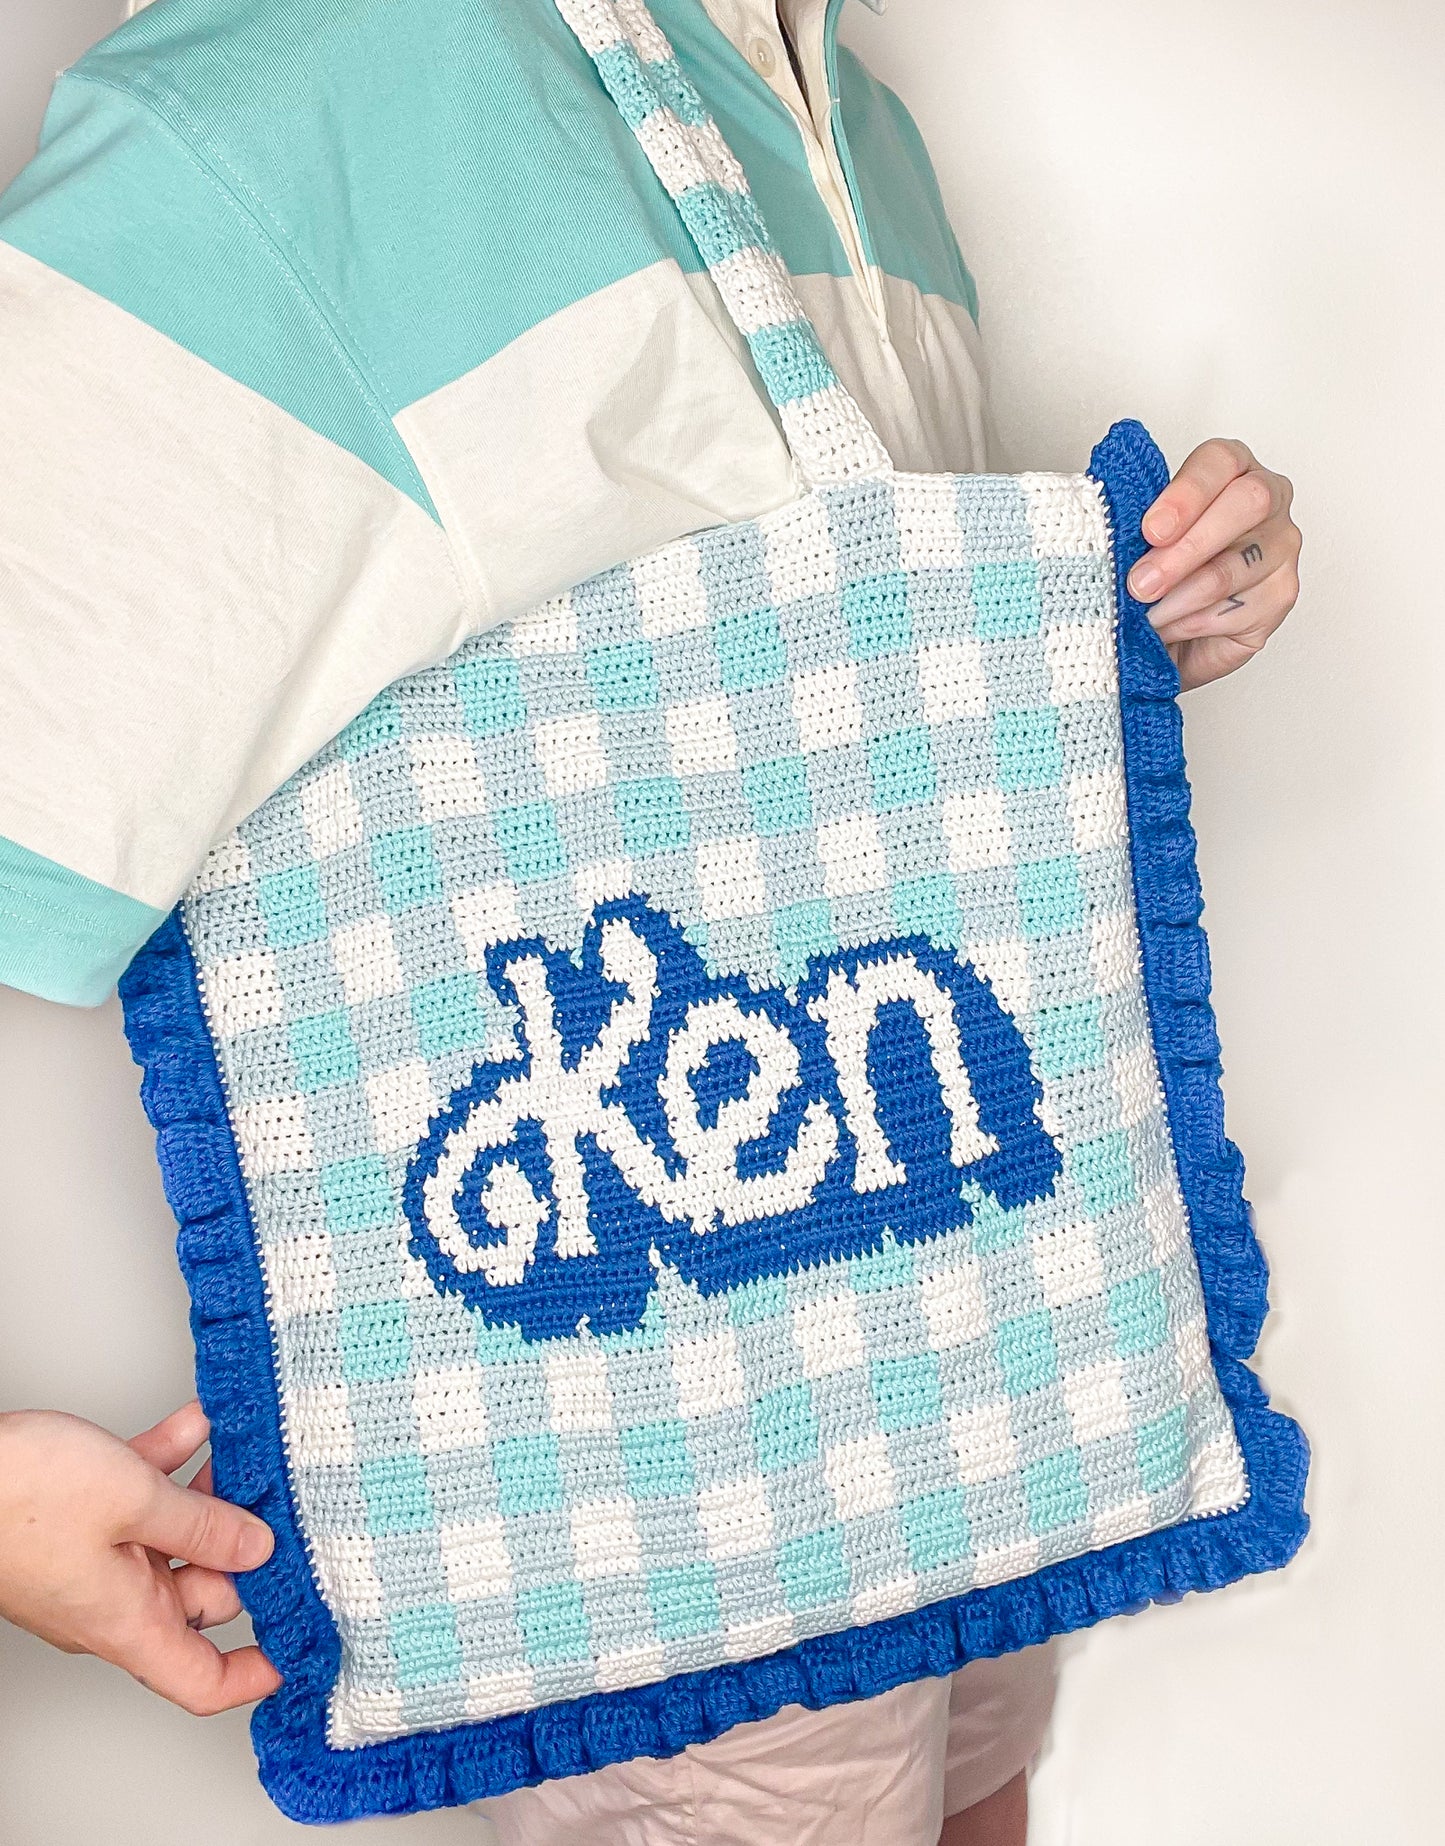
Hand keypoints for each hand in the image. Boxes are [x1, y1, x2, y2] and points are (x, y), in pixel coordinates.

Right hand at [0, 1400, 280, 1714]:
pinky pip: (140, 1502)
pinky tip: (197, 1425)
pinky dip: (170, 1466)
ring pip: (174, 1542)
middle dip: (244, 1549)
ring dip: (209, 1497)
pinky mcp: (78, 1525)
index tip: (301, 1646)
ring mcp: (94, 1564)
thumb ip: (203, 1525)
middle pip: (201, 1596)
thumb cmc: (17, 1495)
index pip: (201, 1680)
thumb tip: (258, 1547)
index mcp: (127, 1623)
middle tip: (281, 1504)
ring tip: (242, 1452)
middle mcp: (112, 1603)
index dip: (255, 1672)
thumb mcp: (134, 1500)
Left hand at [1126, 438, 1301, 690]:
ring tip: (1145, 614)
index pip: (1220, 461)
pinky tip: (1168, 628)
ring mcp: (1281, 546)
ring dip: (1180, 596)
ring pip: (1234, 566)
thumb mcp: (1138, 540)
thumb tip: (1113, 532)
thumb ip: (1133, 526)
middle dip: (1187, 548)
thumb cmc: (1157, 571)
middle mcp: (1267, 498)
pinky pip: (1238, 609)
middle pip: (1246, 504)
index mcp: (1230, 468)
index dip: (1185, 495)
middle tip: (1142, 583)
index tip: (1150, 530)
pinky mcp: (1282, 594)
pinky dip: (1191, 624)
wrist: (1172, 632)